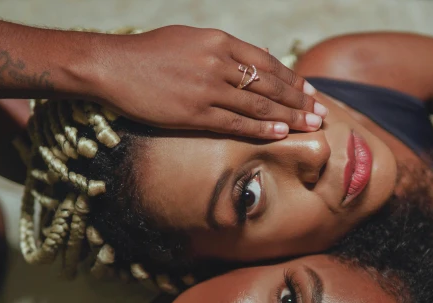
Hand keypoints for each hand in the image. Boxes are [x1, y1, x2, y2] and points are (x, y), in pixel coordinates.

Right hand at [90, 25, 326, 138]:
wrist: (112, 66)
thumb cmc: (148, 53)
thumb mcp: (189, 39)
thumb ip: (221, 50)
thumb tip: (249, 61)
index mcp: (217, 41)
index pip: (265, 62)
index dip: (291, 78)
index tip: (308, 91)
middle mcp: (217, 62)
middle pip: (269, 83)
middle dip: (298, 100)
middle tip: (320, 112)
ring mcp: (207, 88)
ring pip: (258, 104)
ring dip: (288, 116)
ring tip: (310, 125)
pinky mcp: (194, 113)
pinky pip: (236, 122)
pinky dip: (261, 128)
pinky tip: (280, 133)